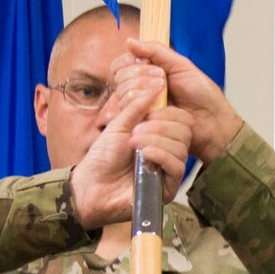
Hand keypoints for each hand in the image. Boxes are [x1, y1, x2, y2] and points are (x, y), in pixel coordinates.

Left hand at [67, 76, 191, 226]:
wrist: (90, 186)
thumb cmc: (102, 157)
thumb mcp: (119, 124)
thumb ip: (138, 106)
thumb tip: (157, 85)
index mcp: (159, 136)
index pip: (181, 120)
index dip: (168, 113)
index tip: (147, 115)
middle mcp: (167, 152)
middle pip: (184, 132)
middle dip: (160, 126)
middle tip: (136, 131)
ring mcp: (168, 170)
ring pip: (181, 148)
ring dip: (156, 140)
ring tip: (133, 143)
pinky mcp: (167, 188)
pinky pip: (177, 166)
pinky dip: (161, 155)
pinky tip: (144, 155)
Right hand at [112, 40, 242, 161]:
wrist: (211, 118)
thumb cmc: (200, 93)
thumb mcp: (180, 64)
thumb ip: (155, 51)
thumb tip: (129, 41)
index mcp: (144, 74)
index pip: (119, 65)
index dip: (129, 61)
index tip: (148, 62)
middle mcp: (138, 91)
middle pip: (120, 78)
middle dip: (140, 74)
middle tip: (163, 79)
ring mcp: (138, 109)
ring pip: (123, 94)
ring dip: (144, 88)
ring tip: (164, 92)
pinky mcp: (141, 124)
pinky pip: (129, 111)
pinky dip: (142, 102)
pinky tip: (158, 104)